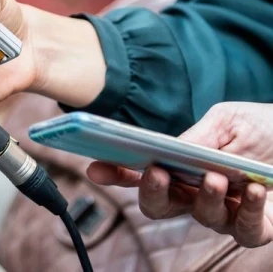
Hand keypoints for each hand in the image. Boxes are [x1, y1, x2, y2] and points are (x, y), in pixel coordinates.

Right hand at [88, 102, 272, 247]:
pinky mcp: (259, 226)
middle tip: (157, 173)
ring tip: (217, 178)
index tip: (96, 167)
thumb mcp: (228, 120)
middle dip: (152, 193)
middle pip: (160, 207)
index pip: (141, 175)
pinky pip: (245, 231)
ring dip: (206, 199)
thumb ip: (197, 136)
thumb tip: (170, 150)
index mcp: (182, 168)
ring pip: (202, 218)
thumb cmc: (265, 127)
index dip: (116, 174)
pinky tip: (253, 190)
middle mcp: (199, 194)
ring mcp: (227, 213)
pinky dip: (247, 211)